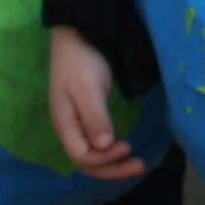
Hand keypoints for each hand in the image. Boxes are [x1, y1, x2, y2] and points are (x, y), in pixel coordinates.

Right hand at [50, 25, 144, 179]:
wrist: (77, 36)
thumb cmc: (80, 60)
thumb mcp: (88, 88)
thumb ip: (95, 117)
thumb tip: (104, 146)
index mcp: (65, 124)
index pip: (81, 156)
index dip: (104, 159)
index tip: (127, 146)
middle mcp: (70, 129)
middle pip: (87, 162)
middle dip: (112, 169)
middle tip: (139, 167)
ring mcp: (78, 123)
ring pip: (93, 155)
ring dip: (113, 163)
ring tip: (136, 163)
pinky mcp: (88, 116)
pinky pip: (97, 143)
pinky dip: (110, 152)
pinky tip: (124, 150)